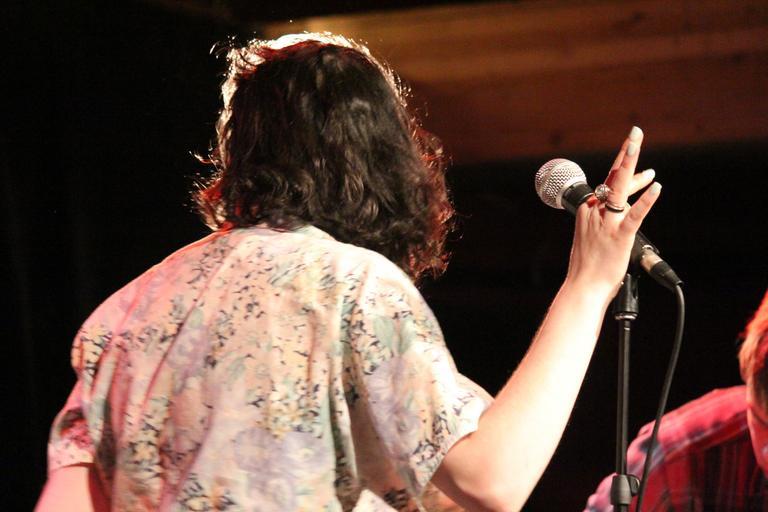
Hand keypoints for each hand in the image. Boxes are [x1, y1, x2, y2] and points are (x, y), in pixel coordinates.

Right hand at [566, 126, 660, 296]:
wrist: (582, 287)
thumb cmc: (587, 268)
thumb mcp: (589, 239)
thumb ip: (599, 223)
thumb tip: (612, 216)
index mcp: (587, 212)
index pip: (608, 185)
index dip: (625, 171)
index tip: (642, 164)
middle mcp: (595, 212)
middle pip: (613, 178)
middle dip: (625, 154)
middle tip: (635, 133)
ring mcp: (606, 223)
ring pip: (619, 189)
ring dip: (628, 165)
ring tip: (636, 144)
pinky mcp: (619, 236)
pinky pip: (635, 215)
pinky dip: (646, 200)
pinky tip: (657, 187)